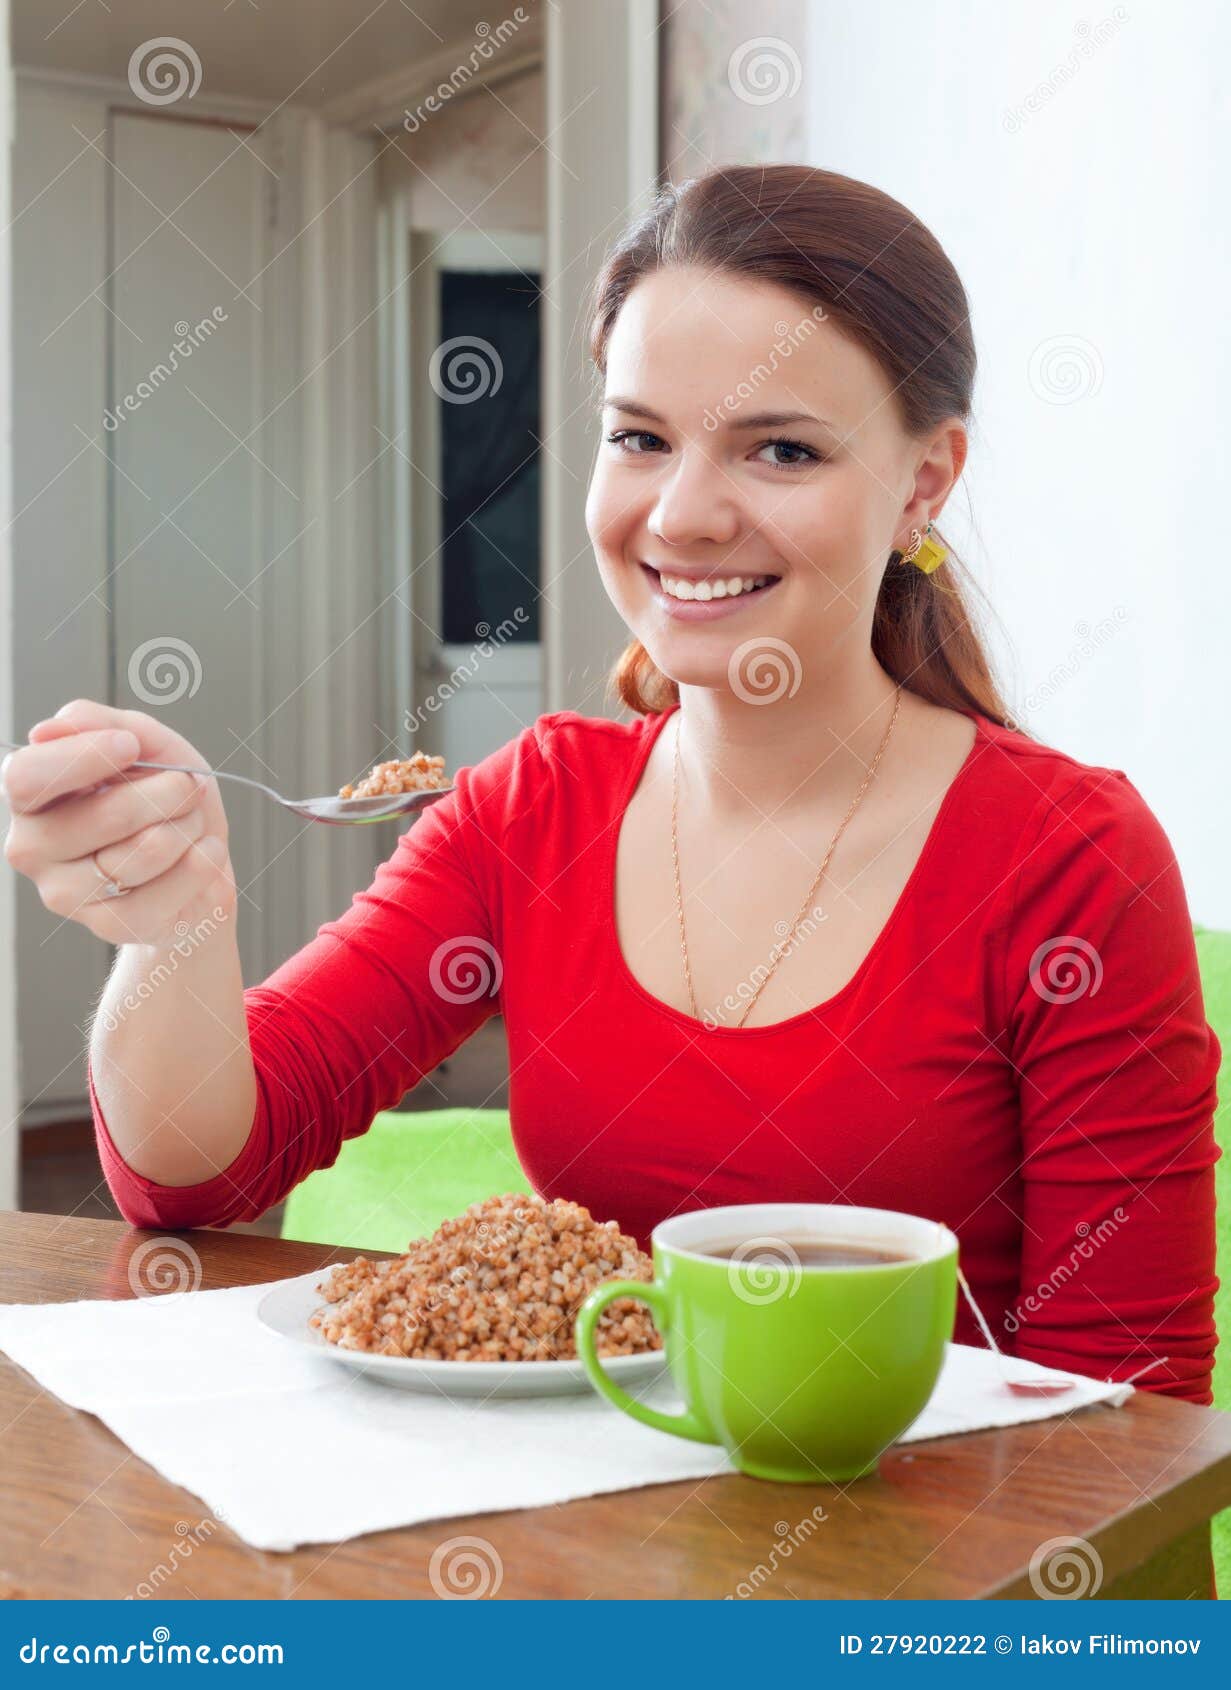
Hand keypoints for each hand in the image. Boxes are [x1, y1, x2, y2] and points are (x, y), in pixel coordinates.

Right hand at [1, 698, 235, 946]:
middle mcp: (34, 847)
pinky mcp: (109, 927)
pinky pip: (164, 893)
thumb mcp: (146, 743)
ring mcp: (66, 893)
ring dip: (187, 827)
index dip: (82, 757)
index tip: (130, 745)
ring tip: (191, 823)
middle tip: (188, 785)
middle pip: (104, 817)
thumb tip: (49, 729)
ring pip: (142, 854)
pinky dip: (200, 865)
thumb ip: (100, 723)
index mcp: (30, 795)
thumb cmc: (164, 797)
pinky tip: (204, 852)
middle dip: (166, 793)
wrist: (199, 860)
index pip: (28, 777)